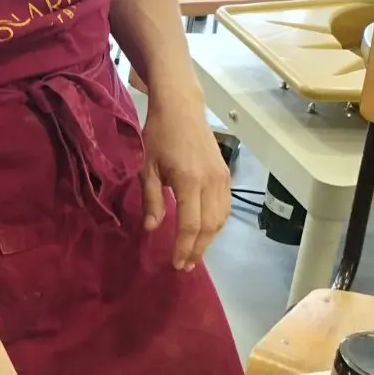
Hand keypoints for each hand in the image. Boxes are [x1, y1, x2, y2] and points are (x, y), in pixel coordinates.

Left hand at [140, 96, 230, 271]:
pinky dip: (216, 225)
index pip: (190, 224)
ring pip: (221, 219)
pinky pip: (225, 207)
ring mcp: (223, 178)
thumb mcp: (147, 167)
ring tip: (194, 254)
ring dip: (209, 240)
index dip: (184, 246)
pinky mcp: (226, 175)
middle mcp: (211, 182)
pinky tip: (204, 233)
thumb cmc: (159, 135)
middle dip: (197, 249)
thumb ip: (151, 199)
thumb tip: (152, 228)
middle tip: (185, 265)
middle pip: (210, 226)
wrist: (182, 109)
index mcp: (189, 181)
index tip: (177, 263)